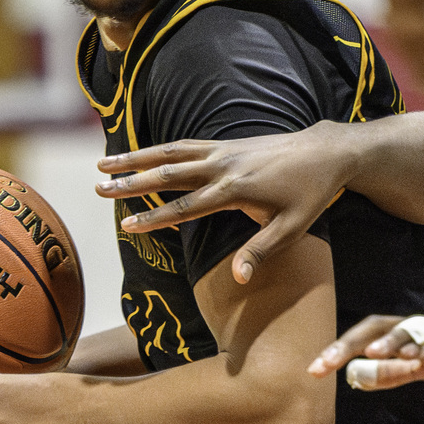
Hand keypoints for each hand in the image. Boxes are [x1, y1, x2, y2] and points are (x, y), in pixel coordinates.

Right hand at [96, 122, 359, 283]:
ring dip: (134, 158)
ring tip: (102, 162)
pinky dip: (158, 149)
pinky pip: (184, 145)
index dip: (155, 218)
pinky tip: (138, 156)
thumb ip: (261, 252)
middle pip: (167, 174)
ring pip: (169, 153)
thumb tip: (238, 278)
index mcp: (236, 189)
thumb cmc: (310, 195)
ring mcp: (222, 151)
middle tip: (98, 188)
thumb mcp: (292, 228)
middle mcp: (223, 165)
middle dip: (130, 181)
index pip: (187, 206)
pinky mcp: (225, 144)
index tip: (127, 226)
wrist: (325, 152)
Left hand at [309, 307, 423, 389]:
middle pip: (376, 328)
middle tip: (322, 364)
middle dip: (347, 344)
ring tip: (369, 352)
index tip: (313, 371)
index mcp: (405, 339)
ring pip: (408, 329)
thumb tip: (357, 379)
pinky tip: (416, 356)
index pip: (364, 340)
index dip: (337, 352)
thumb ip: (394, 374)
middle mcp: (417, 329)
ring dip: (388, 340)